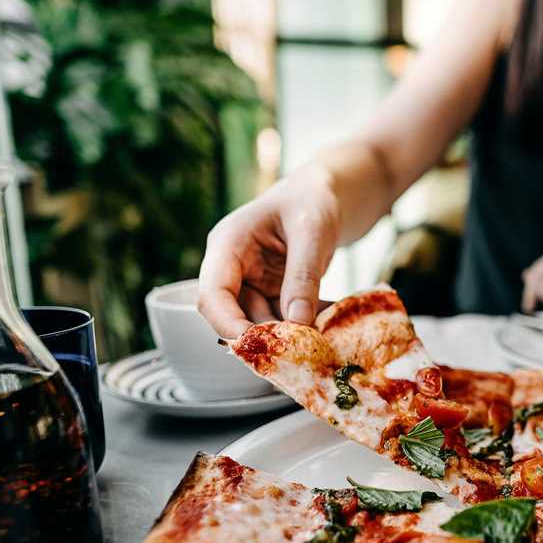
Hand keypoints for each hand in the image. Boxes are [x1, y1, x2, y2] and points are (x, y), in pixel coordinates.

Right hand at [197, 165, 340, 337]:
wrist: (329, 193)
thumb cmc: (314, 199)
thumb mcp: (312, 232)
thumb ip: (302, 276)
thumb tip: (297, 323)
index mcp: (228, 245)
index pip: (212, 294)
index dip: (227, 324)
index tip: (255, 346)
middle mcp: (235, 268)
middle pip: (237, 315)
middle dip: (267, 336)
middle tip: (302, 349)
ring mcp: (254, 283)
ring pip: (263, 322)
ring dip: (291, 334)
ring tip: (324, 336)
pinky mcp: (275, 293)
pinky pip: (285, 318)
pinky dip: (306, 325)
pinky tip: (330, 325)